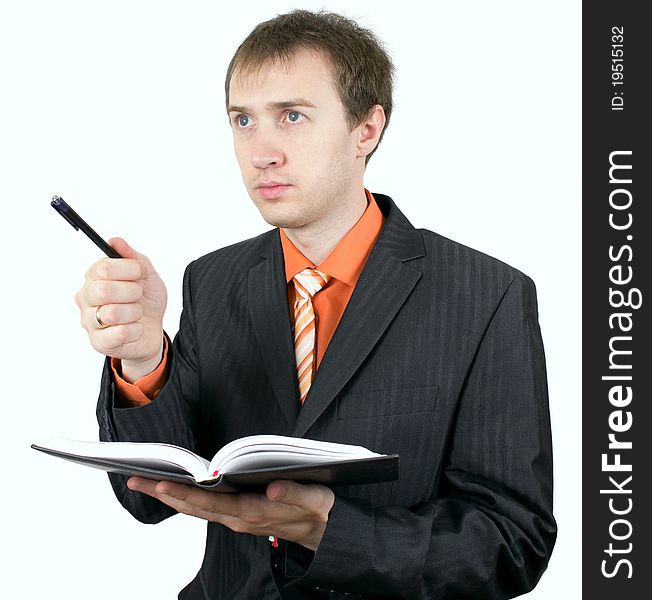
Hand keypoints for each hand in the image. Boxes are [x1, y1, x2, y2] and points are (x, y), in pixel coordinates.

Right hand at [75, 237, 166, 380]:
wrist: (153, 329)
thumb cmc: (145, 299)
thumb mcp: (146, 274)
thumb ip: (132, 257)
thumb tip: (115, 241)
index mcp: (94, 277)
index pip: (103, 268)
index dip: (128, 270)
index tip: (139, 274)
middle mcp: (85, 298)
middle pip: (103, 290)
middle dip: (132, 292)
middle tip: (138, 295)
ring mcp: (89, 321)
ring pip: (113, 313)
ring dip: (135, 312)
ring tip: (136, 313)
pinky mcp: (98, 342)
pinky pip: (121, 333)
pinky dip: (137, 329)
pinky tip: (135, 328)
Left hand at [127, 477, 334, 551]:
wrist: (324, 533)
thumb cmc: (319, 512)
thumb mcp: (315, 500)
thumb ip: (294, 494)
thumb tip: (270, 488)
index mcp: (253, 513)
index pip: (211, 503)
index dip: (184, 493)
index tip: (159, 483)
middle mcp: (238, 519)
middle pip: (194, 506)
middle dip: (163, 493)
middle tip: (135, 479)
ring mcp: (236, 519)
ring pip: (197, 509)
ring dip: (170, 496)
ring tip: (146, 482)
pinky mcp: (239, 515)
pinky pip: (206, 509)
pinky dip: (186, 498)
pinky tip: (176, 489)